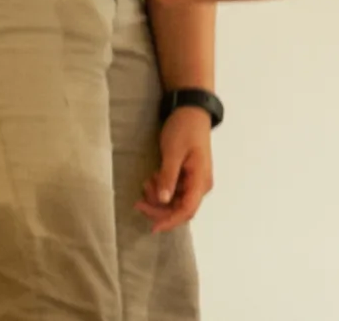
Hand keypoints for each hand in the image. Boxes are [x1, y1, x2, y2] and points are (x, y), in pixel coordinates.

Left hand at [138, 107, 213, 233]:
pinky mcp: (187, 177)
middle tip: (138, 202)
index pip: (187, 209)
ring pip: (174, 202)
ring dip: (158, 198)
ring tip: (148, 181)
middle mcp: (200, 185)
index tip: (153, 228)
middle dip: (158, 208)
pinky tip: (153, 178)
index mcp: (200, 180)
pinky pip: (173, 192)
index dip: (170, 221)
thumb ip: (169, 177)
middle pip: (179, 209)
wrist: (191, 111)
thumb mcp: (173, 152)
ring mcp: (194, 181)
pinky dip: (161, 189)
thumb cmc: (184, 130)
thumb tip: (164, 200)